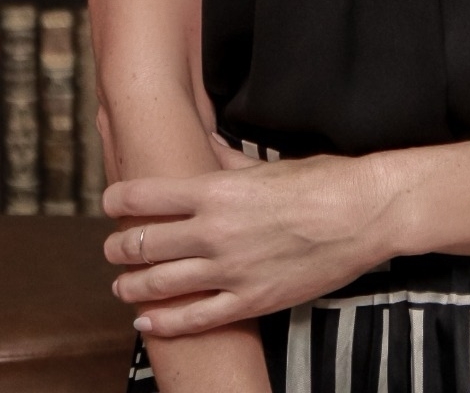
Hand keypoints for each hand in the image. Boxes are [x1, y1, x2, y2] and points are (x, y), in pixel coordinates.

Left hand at [103, 136, 395, 335]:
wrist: (361, 214)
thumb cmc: (318, 181)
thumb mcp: (265, 164)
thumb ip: (225, 161)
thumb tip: (202, 146)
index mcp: (216, 191)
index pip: (146, 195)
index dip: (118, 200)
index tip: (108, 203)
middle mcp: (215, 232)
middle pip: (146, 243)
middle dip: (120, 247)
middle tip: (111, 248)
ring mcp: (231, 270)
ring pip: (161, 284)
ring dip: (133, 285)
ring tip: (122, 285)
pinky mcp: (251, 301)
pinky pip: (195, 319)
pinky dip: (165, 323)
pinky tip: (147, 322)